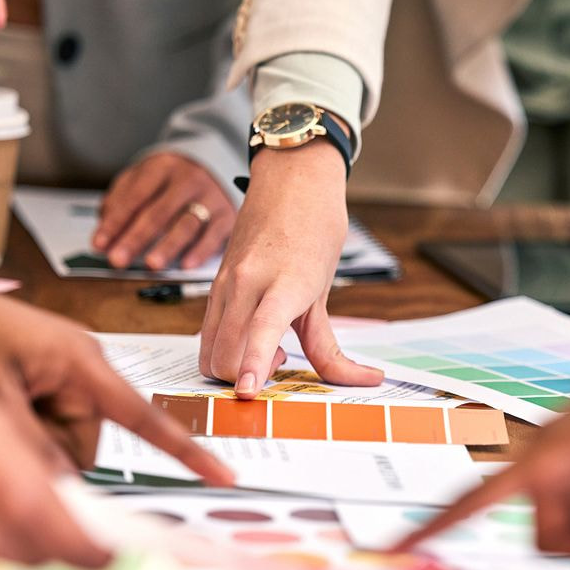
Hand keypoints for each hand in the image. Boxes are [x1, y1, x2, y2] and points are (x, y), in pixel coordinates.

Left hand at [0, 277, 233, 482]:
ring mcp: (69, 372)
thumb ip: (29, 447)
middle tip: (1, 420)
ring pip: (67, 439)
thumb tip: (58, 488)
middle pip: (87, 442)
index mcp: (81, 363)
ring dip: (31, 435)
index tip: (221, 474)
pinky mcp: (52, 377)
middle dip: (47, 447)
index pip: (142, 417)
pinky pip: (53, 422)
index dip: (184, 451)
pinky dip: (26, 423)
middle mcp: (85, 366)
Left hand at [93, 153, 235, 269]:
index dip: (115, 222)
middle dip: (135, 238)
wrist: (215, 165)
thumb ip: (121, 200)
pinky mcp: (227, 215)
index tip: (100, 244)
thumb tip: (104, 229)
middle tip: (118, 259)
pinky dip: (200, 251)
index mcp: (162, 167)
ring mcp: (210, 197)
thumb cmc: (171, 180)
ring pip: (187, 224)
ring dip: (168, 247)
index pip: (134, 197)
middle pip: (158, 212)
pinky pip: (213, 235)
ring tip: (152, 264)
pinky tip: (186, 264)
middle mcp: (188, 179)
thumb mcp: (142, 178)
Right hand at [199, 140, 382, 397]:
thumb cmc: (316, 228)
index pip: (261, 329)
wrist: (291, 178)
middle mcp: (246, 282)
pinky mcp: (215, 283)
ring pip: (209, 349)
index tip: (248, 391)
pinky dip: (224, 349)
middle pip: (226, 354)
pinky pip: (207, 331)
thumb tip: (362, 380)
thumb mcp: (326, 290)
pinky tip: (252, 334)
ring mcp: (225, 283)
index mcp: (283, 281)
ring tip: (268, 348)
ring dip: (232, 366)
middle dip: (246, 377)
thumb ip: (328, 344)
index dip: (252, 364)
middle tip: (280, 361)